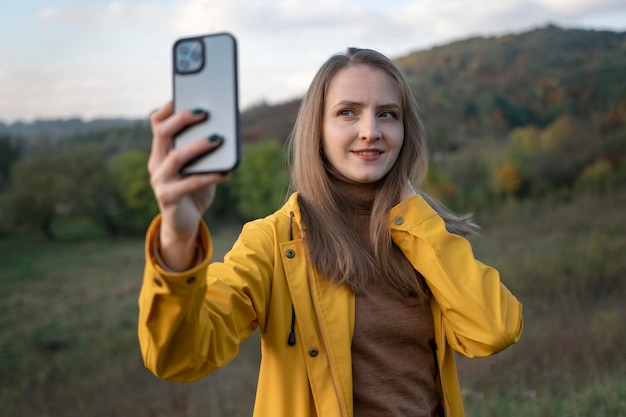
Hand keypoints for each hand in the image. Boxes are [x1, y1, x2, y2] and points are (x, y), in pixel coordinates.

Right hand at [148, 101, 226, 269]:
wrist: (185, 224)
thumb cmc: (195, 190)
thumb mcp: (200, 166)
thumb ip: (206, 150)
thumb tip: (225, 129)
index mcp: (161, 151)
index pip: (156, 123)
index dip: (168, 108)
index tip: (184, 94)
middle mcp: (156, 163)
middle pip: (163, 133)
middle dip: (183, 119)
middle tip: (205, 111)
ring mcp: (159, 181)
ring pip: (175, 156)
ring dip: (197, 145)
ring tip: (217, 138)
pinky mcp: (168, 198)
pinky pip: (189, 183)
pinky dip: (208, 176)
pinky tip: (225, 172)